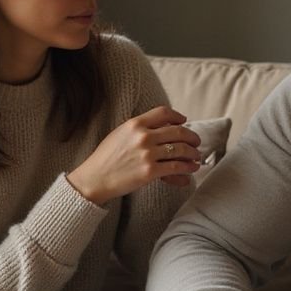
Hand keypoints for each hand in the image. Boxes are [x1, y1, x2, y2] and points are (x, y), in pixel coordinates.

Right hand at [67, 106, 201, 203]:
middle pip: (178, 131)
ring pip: (181, 149)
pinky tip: (191, 168)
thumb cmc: (106, 157)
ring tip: (196, 156)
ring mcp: (147, 154)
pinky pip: (176, 167)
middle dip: (191, 137)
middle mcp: (143, 136)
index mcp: (135, 124)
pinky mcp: (150, 171)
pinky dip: (188, 167)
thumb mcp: (120, 134)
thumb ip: (140, 129)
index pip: (164, 112)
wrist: (95, 178)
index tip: (183, 122)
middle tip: (196, 142)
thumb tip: (164, 129)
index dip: (178, 117)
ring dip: (193, 153)